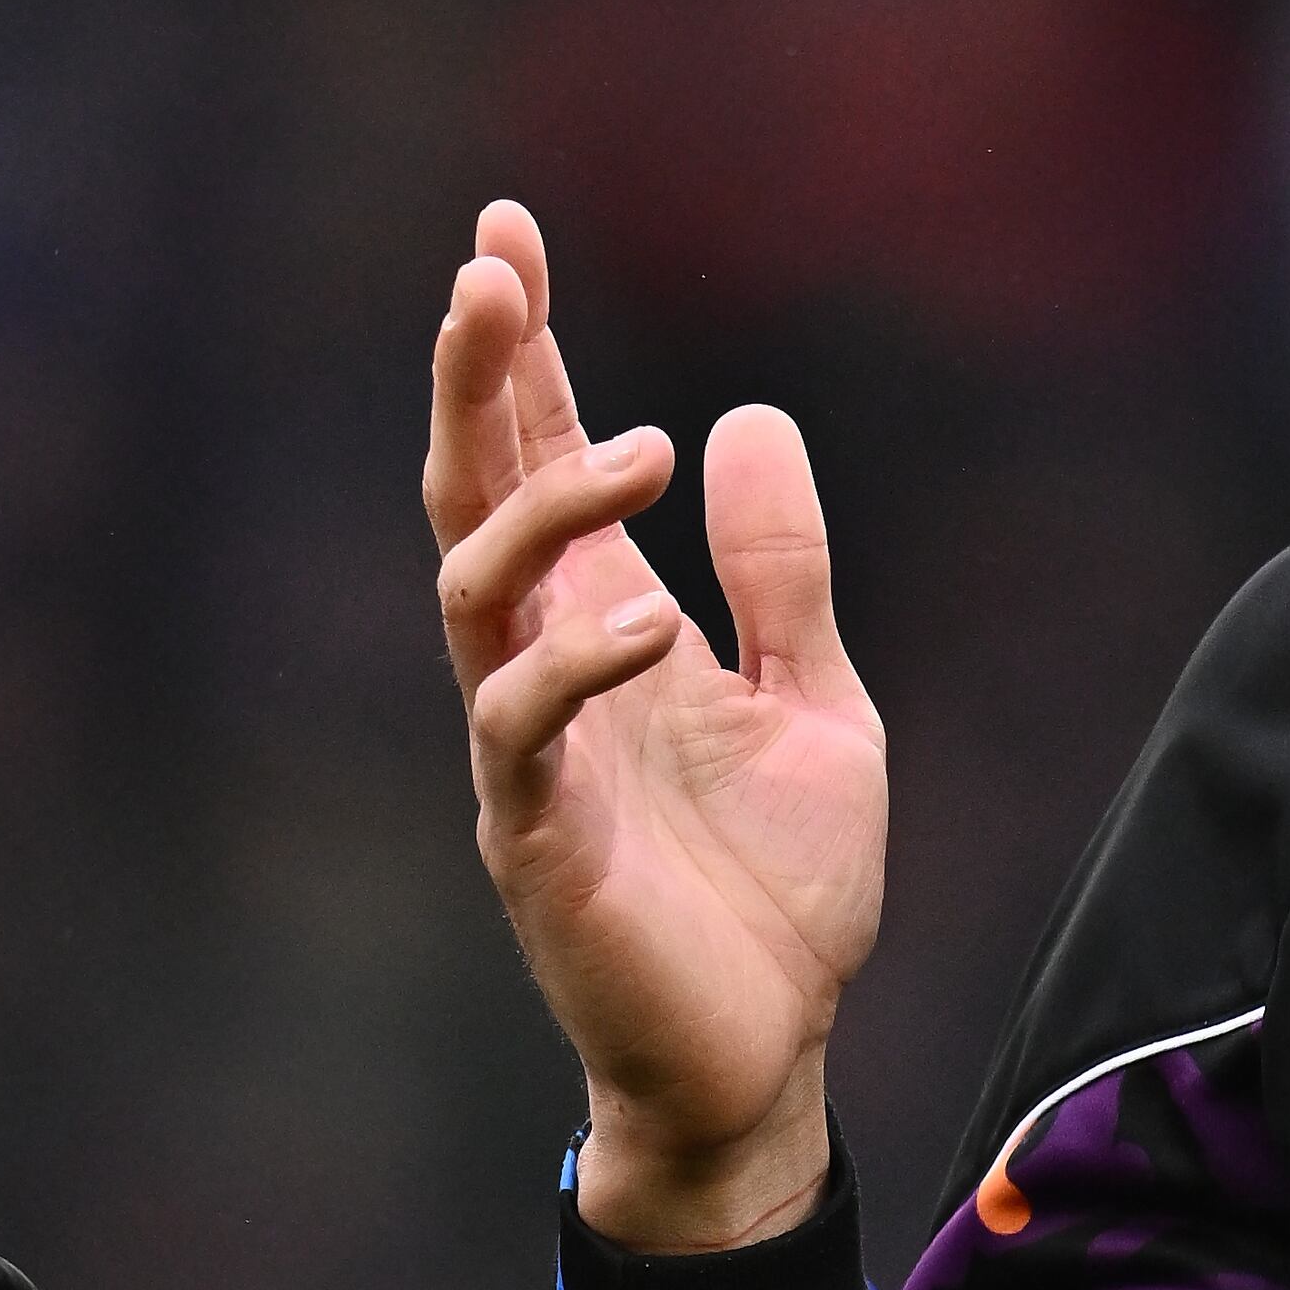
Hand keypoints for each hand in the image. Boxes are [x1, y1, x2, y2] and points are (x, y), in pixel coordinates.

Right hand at [426, 201, 884, 1252]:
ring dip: (535, 507)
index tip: (507, 232)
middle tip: (489, 273)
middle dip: (475, 385)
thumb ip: (783, 572)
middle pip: (471, 496)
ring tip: (636, 448)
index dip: (525, 354)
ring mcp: (528, 753)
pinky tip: (644, 617)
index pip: (540, 463)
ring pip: (474, 594)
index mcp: (608, 630)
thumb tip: (753, 416)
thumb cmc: (776, 890)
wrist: (769, 1056)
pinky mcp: (536, 841)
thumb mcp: (817, 700)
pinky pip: (521, 731)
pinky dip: (573, 664)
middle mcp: (546, 671)